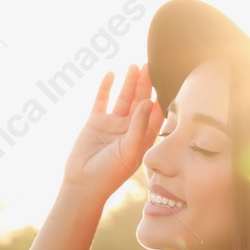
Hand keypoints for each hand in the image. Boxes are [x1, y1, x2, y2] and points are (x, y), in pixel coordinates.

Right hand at [61, 63, 163, 201]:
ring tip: (135, 66)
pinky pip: (102, 101)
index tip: (166, 80)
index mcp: (142, 138)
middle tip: (150, 66)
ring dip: (129, 83)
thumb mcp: (130, 150)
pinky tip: (111, 74)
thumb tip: (148, 101)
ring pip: (123, 98)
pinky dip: (106, 88)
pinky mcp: (95, 122)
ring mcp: (112, 124)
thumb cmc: (110, 173)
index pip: (154, 114)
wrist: (83, 183)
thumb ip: (140, 126)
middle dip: (145, 85)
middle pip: (140, 102)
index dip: (160, 97)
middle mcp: (129, 129)